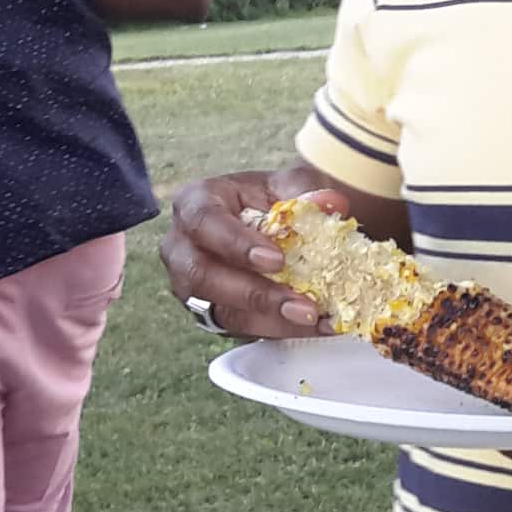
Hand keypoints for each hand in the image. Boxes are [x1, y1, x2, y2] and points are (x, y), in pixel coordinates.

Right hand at [159, 169, 331, 339]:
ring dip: (270, 318)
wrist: (278, 221)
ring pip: (219, 309)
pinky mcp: (211, 310)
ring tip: (311, 317)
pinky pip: (239, 327)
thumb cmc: (273, 197)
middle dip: (253, 293)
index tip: (275, 260)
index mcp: (194, 203)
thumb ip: (307, 191)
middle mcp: (182, 246)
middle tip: (298, 303)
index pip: (203, 221)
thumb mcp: (290, 184)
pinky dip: (279, 327)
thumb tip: (329, 202)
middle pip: (201, 275)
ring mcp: (190, 283)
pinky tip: (315, 325)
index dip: (235, 243)